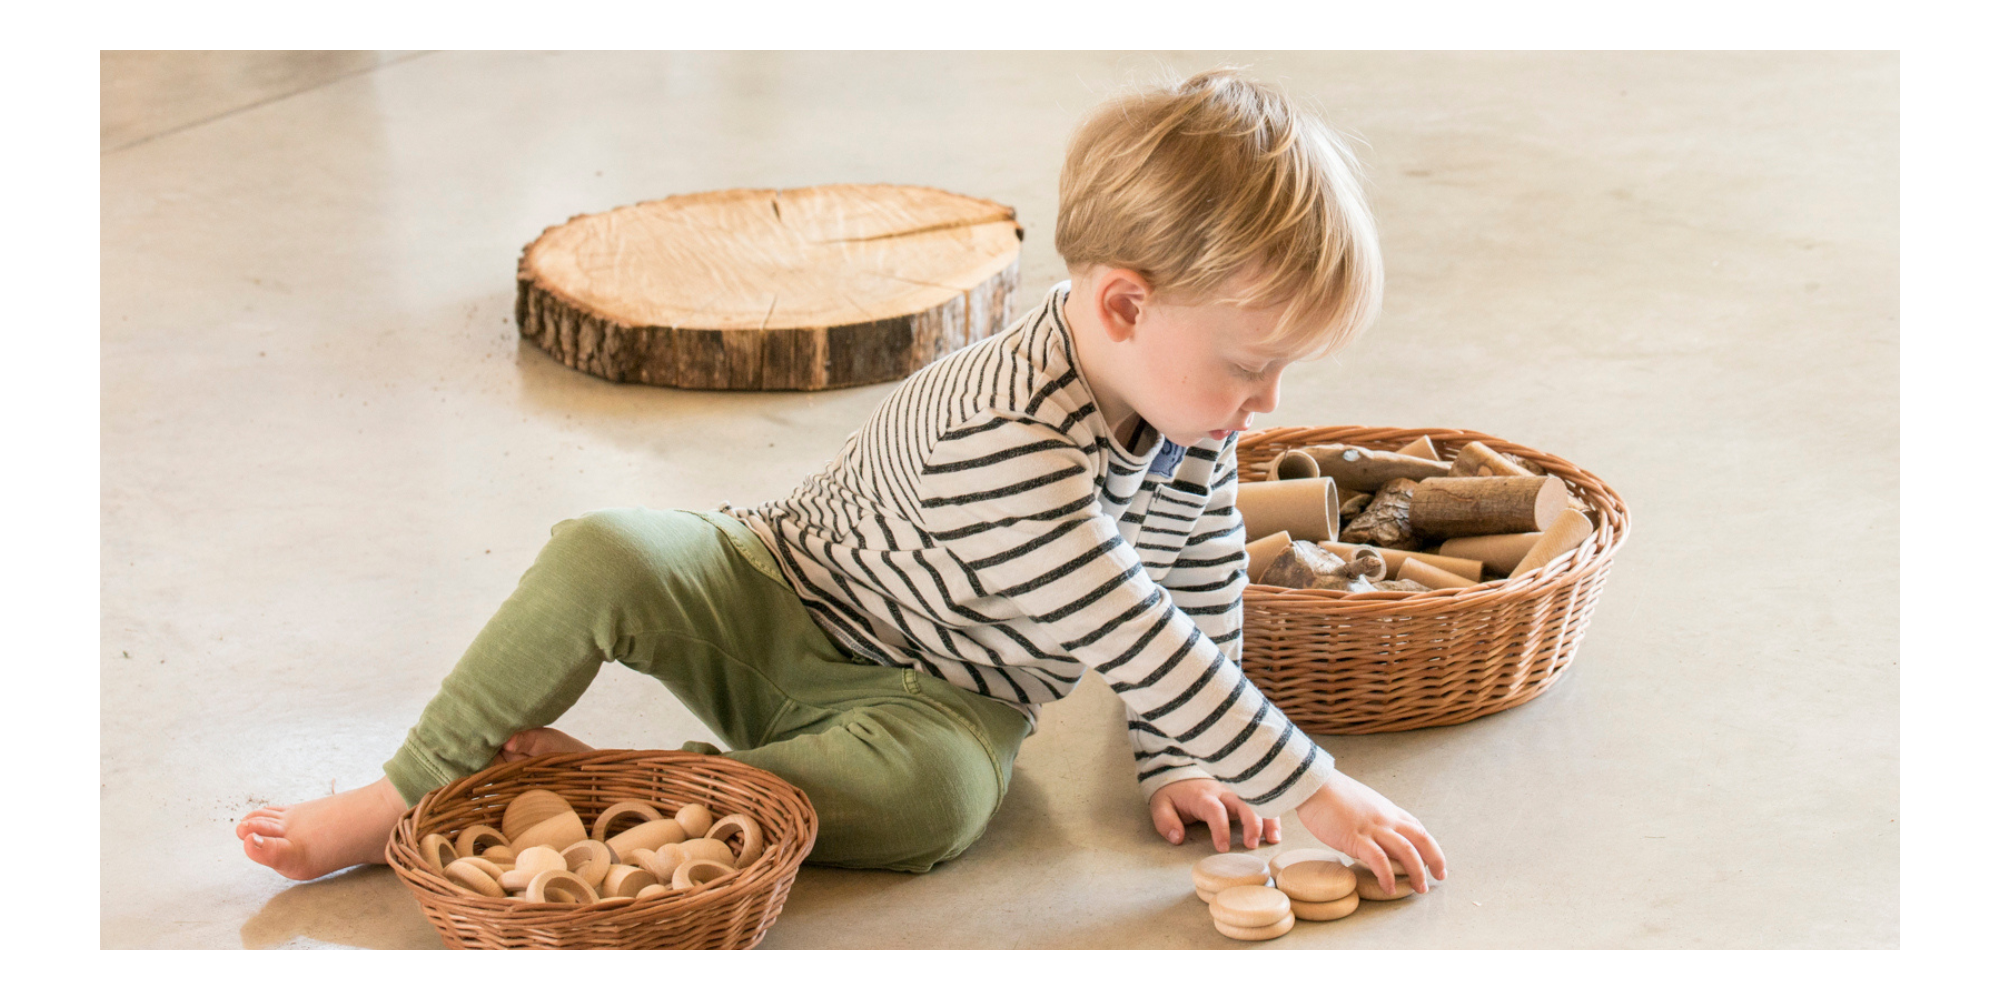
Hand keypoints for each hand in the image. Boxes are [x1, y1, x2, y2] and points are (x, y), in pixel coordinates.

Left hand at [1148, 777, 1281, 850]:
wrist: (1183, 773)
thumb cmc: (1174, 794)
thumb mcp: (1161, 805)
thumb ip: (1166, 822)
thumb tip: (1177, 838)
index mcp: (1203, 796)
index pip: (1215, 810)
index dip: (1220, 828)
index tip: (1223, 848)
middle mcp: (1223, 792)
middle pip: (1243, 803)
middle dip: (1251, 823)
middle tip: (1252, 844)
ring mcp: (1236, 792)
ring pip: (1257, 802)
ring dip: (1267, 819)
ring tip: (1273, 839)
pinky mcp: (1243, 796)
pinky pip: (1261, 803)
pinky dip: (1271, 816)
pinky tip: (1276, 833)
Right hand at [1293, 769, 1446, 894]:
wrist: (1313, 784)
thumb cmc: (1330, 794)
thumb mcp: (1360, 804)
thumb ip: (1371, 818)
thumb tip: (1374, 836)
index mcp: (1386, 810)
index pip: (1416, 828)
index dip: (1429, 846)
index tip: (1435, 861)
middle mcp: (1385, 818)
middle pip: (1420, 838)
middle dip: (1434, 859)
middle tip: (1439, 876)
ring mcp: (1372, 827)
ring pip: (1406, 850)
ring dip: (1417, 871)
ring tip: (1420, 888)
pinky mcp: (1355, 837)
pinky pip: (1378, 859)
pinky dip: (1387, 876)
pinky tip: (1389, 888)